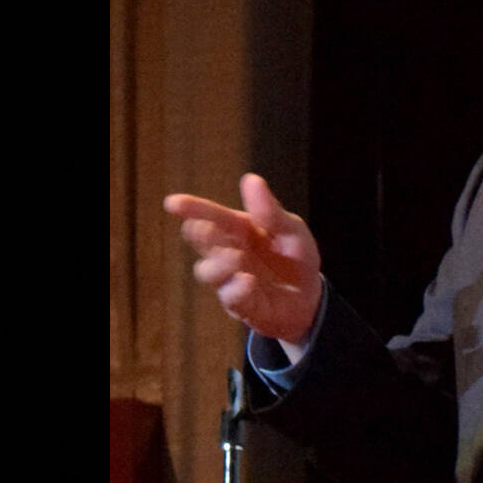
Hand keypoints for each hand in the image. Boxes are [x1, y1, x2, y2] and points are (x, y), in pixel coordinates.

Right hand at [163, 173, 322, 349]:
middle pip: (203, 241)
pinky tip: (249, 281)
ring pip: (207, 271)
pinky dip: (236, 288)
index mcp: (239, 229)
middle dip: (201, 235)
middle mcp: (228, 252)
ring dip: (218, 264)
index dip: (192, 208)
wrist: (310, 298)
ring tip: (237, 258)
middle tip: (205, 229)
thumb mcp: (292, 230)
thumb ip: (271, 211)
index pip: (212, 216)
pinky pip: (230, 297)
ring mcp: (230, 279)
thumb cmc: (296, 258)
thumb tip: (250, 179)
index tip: (172, 203)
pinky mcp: (239, 303)